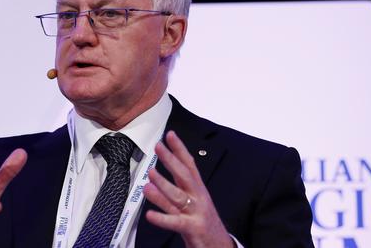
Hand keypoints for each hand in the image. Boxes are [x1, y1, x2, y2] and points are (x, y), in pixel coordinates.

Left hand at [144, 131, 233, 247]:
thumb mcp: (194, 201)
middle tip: (159, 147)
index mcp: (198, 190)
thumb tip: (160, 175)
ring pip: (178, 197)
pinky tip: (150, 214)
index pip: (189, 165)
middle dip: (171, 160)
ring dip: (164, 185)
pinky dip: (162, 218)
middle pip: (184, 175)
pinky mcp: (193, 228)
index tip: (170, 135)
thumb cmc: (203, 222)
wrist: (220, 246)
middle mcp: (198, 198)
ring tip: (150, 175)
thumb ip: (179, 188)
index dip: (180, 149)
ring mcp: (196, 212)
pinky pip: (175, 222)